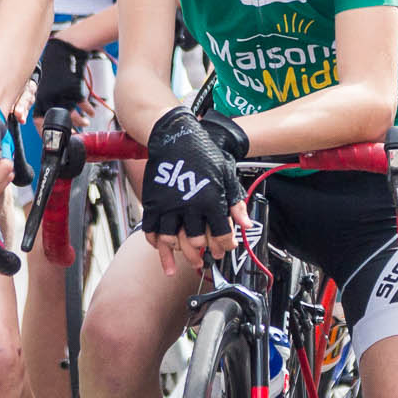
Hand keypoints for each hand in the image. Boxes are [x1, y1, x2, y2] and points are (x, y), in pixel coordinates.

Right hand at [139, 105, 235, 269]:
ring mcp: (168, 205)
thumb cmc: (203, 153)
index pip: (219, 234)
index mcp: (210, 200)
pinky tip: (163, 251)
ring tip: (190, 260)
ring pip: (172, 240)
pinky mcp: (153, 203)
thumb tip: (246, 225)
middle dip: (204, 253)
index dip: (224, 246)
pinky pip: (151, 231)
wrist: (176, 137)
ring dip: (181, 253)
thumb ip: (235, 202)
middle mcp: (188, 206)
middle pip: (195, 241)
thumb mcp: (227, 174)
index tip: (226, 248)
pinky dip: (157, 244)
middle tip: (208, 258)